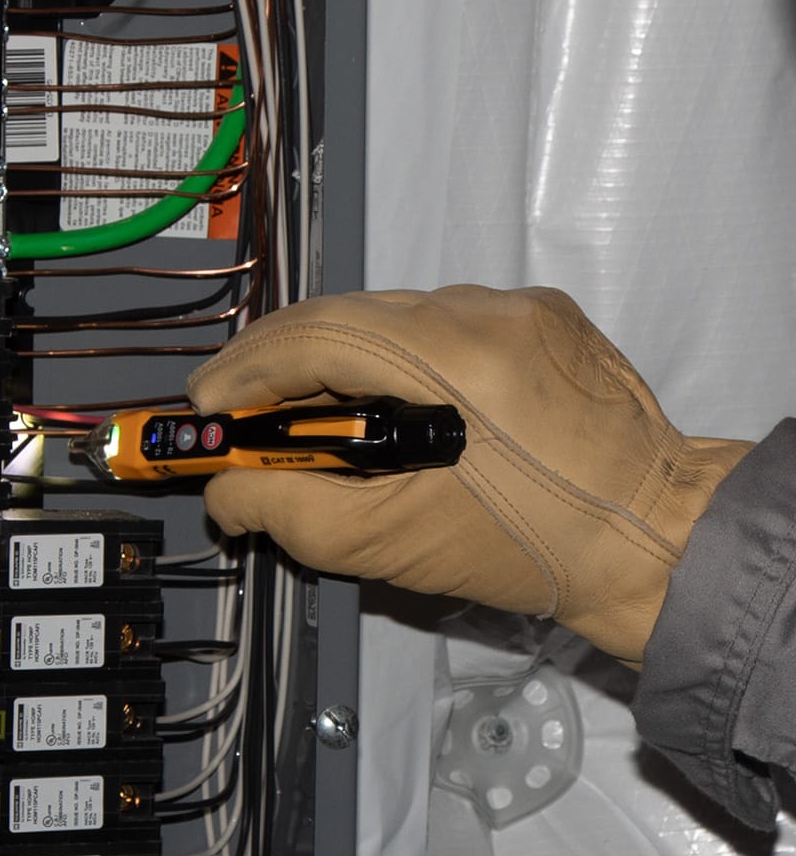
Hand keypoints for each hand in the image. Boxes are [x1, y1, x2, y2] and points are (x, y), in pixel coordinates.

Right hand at [187, 285, 751, 663]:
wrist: (651, 538)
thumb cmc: (526, 551)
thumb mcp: (390, 545)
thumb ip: (288, 512)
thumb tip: (224, 490)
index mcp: (455, 361)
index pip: (319, 336)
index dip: (246, 368)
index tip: (204, 406)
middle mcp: (487, 310)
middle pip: (346, 313)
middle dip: (278, 359)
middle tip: (234, 409)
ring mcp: (518, 304)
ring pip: (389, 313)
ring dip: (333, 356)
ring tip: (301, 408)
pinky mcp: (540, 312)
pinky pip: (439, 320)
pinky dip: (391, 354)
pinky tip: (380, 398)